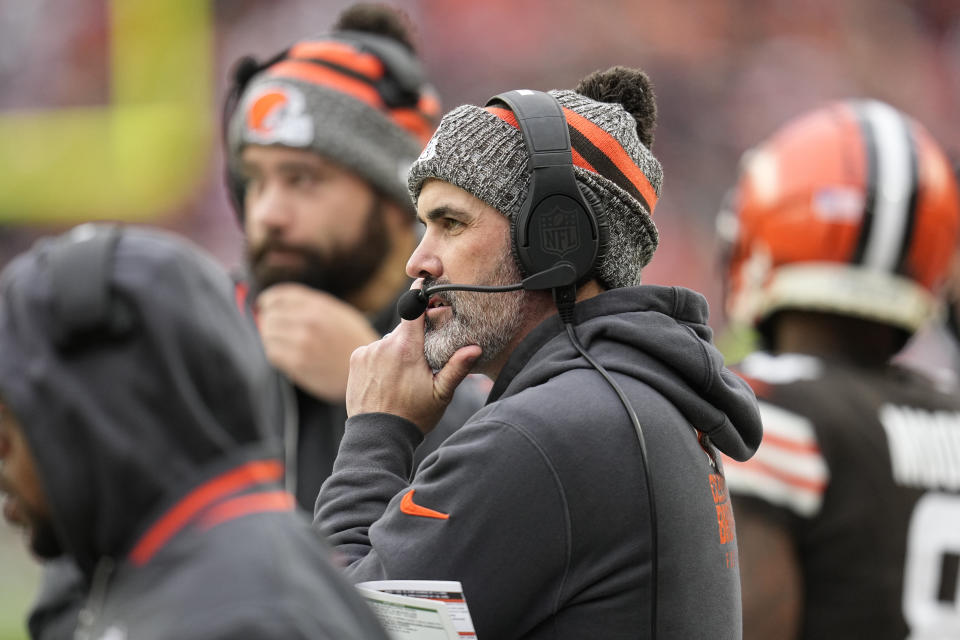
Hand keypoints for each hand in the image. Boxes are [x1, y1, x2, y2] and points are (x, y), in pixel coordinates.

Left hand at [256, 283, 379, 402]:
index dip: (267, 300)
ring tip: (281, 342)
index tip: (264, 305)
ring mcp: (303, 342)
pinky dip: (275, 352)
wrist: (369, 367)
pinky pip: (273, 353)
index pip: (277, 296)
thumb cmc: (351, 339)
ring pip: (268, 334)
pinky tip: (286, 354)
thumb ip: (310, 304)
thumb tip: (276, 302)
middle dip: (268, 321)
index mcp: (318, 305)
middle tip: (272, 328)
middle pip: (270, 316)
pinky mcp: (299, 363)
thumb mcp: (337, 311)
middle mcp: (309, 321)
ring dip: (270, 338)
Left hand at [346, 282, 480, 432]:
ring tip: (403, 377)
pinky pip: (373, 351)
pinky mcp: (356, 360)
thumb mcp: (441, 394)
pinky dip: (381, 359)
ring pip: (389, 341)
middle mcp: (384, 344)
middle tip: (422, 361)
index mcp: (406, 348)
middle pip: (404, 328)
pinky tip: (387, 379)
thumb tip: (475, 348)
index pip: (412, 308)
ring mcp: (367, 351)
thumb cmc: (413, 416)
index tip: (427, 286)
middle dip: (414, 339)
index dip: (421, 295)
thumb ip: (457, 368)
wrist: (378, 436)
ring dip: (397, 351)